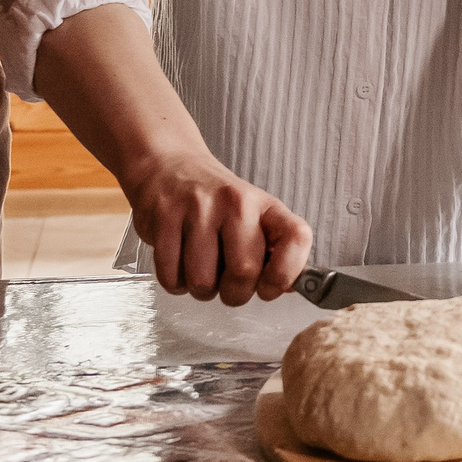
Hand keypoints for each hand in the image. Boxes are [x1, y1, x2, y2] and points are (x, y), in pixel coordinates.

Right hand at [125, 149, 312, 306]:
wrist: (169, 167)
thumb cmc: (215, 204)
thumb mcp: (253, 219)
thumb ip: (272, 253)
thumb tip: (287, 287)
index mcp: (266, 206)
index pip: (297, 237)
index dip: (286, 273)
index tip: (269, 287)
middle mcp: (236, 202)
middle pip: (244, 271)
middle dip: (233, 293)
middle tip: (225, 283)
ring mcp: (199, 207)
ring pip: (203, 281)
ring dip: (200, 289)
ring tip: (199, 269)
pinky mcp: (165, 215)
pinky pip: (171, 276)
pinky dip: (174, 282)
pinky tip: (178, 263)